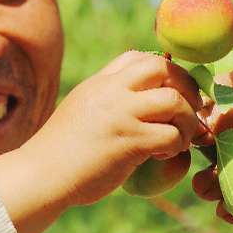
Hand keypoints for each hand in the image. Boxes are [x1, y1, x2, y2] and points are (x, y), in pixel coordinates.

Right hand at [0, 51, 202, 232]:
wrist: (41, 175)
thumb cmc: (61, 151)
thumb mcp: (82, 110)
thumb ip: (109, 102)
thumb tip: (143, 106)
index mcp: (99, 82)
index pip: (139, 57)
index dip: (164, 71)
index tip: (171, 91)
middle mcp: (111, 91)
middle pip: (163, 68)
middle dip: (186, 87)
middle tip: (191, 110)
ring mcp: (121, 114)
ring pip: (174, 101)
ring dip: (186, 120)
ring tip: (179, 138)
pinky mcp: (129, 141)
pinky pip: (171, 135)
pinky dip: (176, 146)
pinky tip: (163, 155)